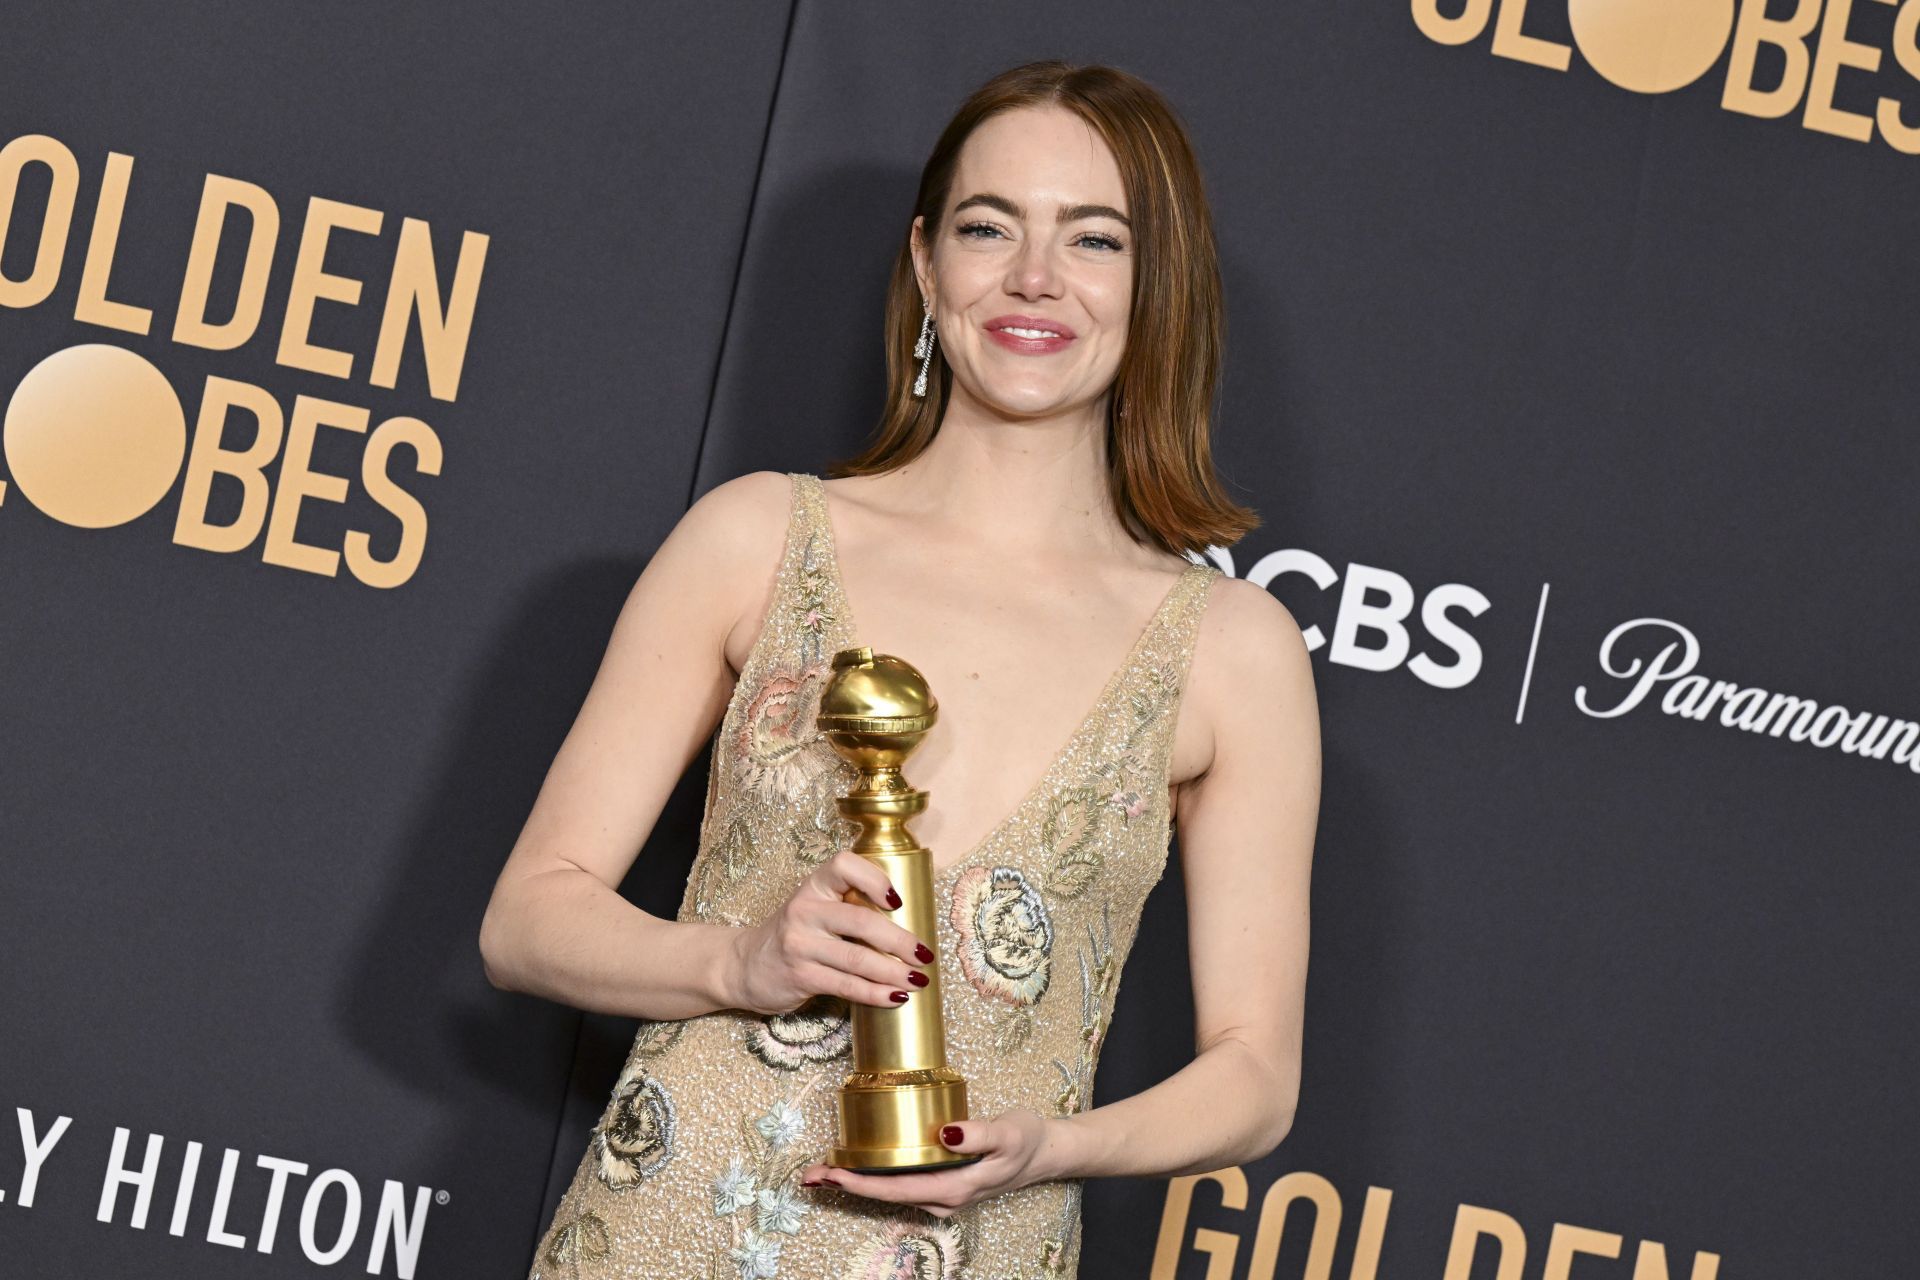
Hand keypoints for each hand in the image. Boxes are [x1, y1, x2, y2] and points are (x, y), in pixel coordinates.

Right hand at [726, 849, 935, 1014]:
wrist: (743, 965)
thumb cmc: (794, 934)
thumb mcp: (814, 908)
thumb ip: (849, 906)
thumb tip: (908, 923)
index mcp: (813, 886)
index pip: (844, 866)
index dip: (875, 879)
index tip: (897, 902)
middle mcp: (804, 911)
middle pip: (862, 921)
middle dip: (900, 941)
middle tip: (925, 955)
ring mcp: (800, 944)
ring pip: (858, 959)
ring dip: (895, 973)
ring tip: (918, 980)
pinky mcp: (800, 976)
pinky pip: (847, 986)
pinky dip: (876, 994)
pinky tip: (895, 998)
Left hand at [797, 1111, 1058, 1217]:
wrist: (1046, 1151)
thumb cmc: (1027, 1139)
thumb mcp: (1009, 1132)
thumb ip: (979, 1134)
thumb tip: (947, 1134)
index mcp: (953, 1189)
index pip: (897, 1190)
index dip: (862, 1183)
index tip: (833, 1172)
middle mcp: (942, 1198)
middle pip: (886, 1196)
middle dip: (847, 1185)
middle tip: (810, 1174)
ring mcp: (941, 1193)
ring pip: (891, 1192)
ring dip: (857, 1181)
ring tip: (823, 1170)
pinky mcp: (941, 1182)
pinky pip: (900, 1183)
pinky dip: (875, 1176)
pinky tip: (859, 1165)